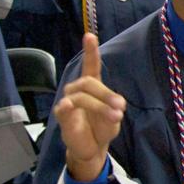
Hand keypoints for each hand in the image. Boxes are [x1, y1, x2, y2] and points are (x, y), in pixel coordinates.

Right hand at [56, 34, 125, 181]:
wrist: (92, 148)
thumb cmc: (102, 128)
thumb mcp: (114, 118)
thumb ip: (114, 111)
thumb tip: (115, 110)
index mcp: (92, 87)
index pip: (91, 66)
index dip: (90, 51)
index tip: (89, 36)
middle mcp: (77, 91)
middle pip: (89, 83)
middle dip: (106, 94)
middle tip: (121, 107)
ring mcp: (68, 103)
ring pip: (81, 96)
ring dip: (99, 104)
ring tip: (115, 116)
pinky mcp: (62, 118)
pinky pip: (63, 109)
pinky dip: (66, 107)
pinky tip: (67, 105)